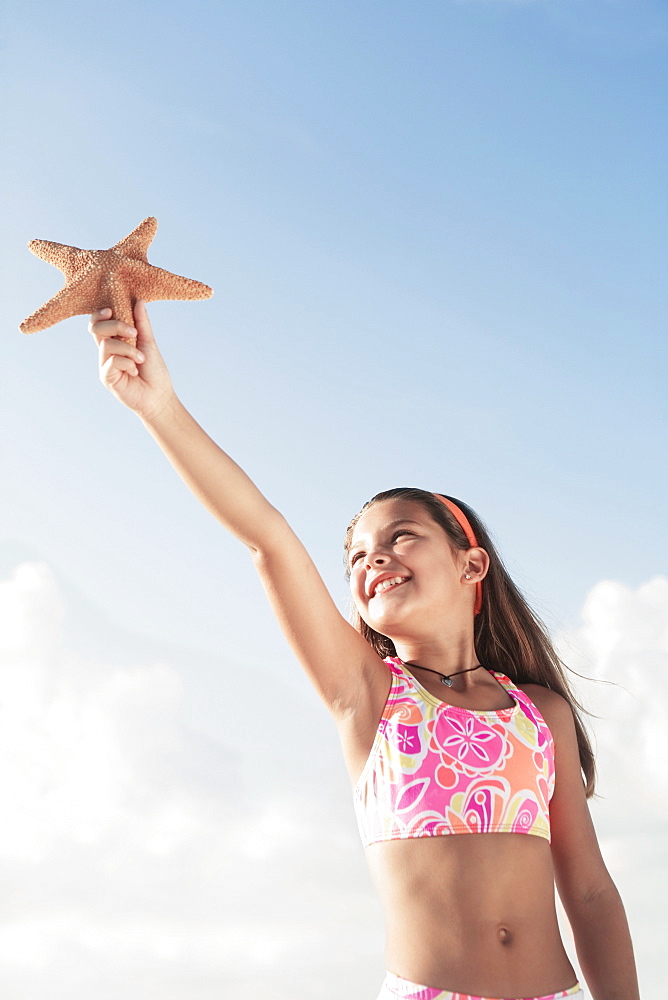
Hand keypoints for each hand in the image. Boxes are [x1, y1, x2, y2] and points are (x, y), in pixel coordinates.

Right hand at [89, 301, 175, 420]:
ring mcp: (105, 365)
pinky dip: (127, 363)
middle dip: (115, 326)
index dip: (99, 314)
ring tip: (141, 359)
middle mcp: (107, 352)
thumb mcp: (149, 343)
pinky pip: (111, 361)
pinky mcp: (106, 377)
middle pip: (96, 329)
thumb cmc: (154, 371)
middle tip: (133, 333)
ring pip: (107, 345)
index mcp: (115, 342)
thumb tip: (139, 300)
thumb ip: (141, 323)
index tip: (111, 310)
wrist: (159, 396)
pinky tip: (135, 372)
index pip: (98, 323)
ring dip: (128, 349)